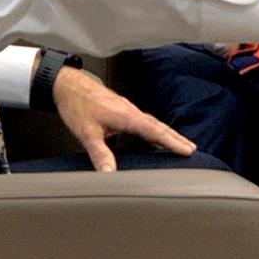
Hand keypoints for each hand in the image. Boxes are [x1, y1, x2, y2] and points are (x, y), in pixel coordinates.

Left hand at [50, 65, 195, 171]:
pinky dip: (152, 129)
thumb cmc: (77, 104)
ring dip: (165, 133)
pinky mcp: (120, 108)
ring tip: (177, 143)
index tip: (188, 150)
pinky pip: (143, 120)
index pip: (155, 131)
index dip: (172, 142)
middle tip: (191, 148)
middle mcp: (130, 110)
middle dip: (176, 137)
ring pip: (151, 122)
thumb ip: (100, 154)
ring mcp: (126, 108)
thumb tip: (110, 173)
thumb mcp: (87, 133)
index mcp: (127, 116)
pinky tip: (150, 136)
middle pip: (158, 126)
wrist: (67, 85)